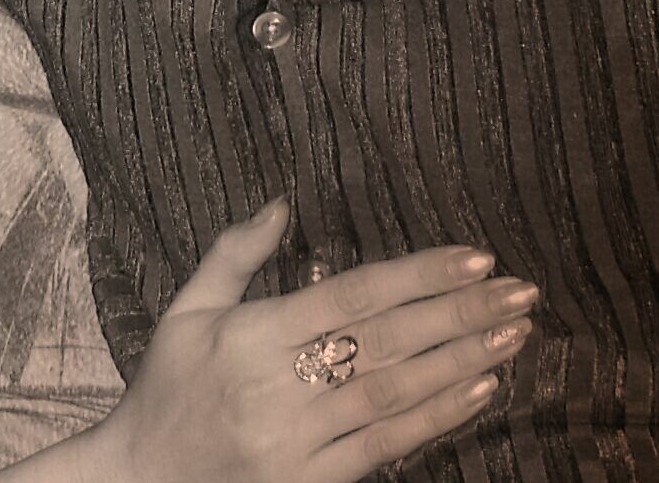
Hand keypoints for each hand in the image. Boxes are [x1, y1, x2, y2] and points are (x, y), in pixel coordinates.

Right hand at [78, 200, 532, 482]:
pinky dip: (437, 417)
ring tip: (514, 333)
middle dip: (460, 313)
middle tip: (520, 291)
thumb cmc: (165, 391)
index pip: (352, 297)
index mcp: (250, 336)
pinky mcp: (311, 482)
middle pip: (387, 343)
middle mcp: (278, 387)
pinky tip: (479, 391)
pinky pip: (386, 448)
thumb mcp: (185, 312)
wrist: (139, 481)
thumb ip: (233, 255)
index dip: (418, 275)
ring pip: (395, 395)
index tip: (476, 256)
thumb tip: (281, 204)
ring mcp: (298, 442)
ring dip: (462, 362)